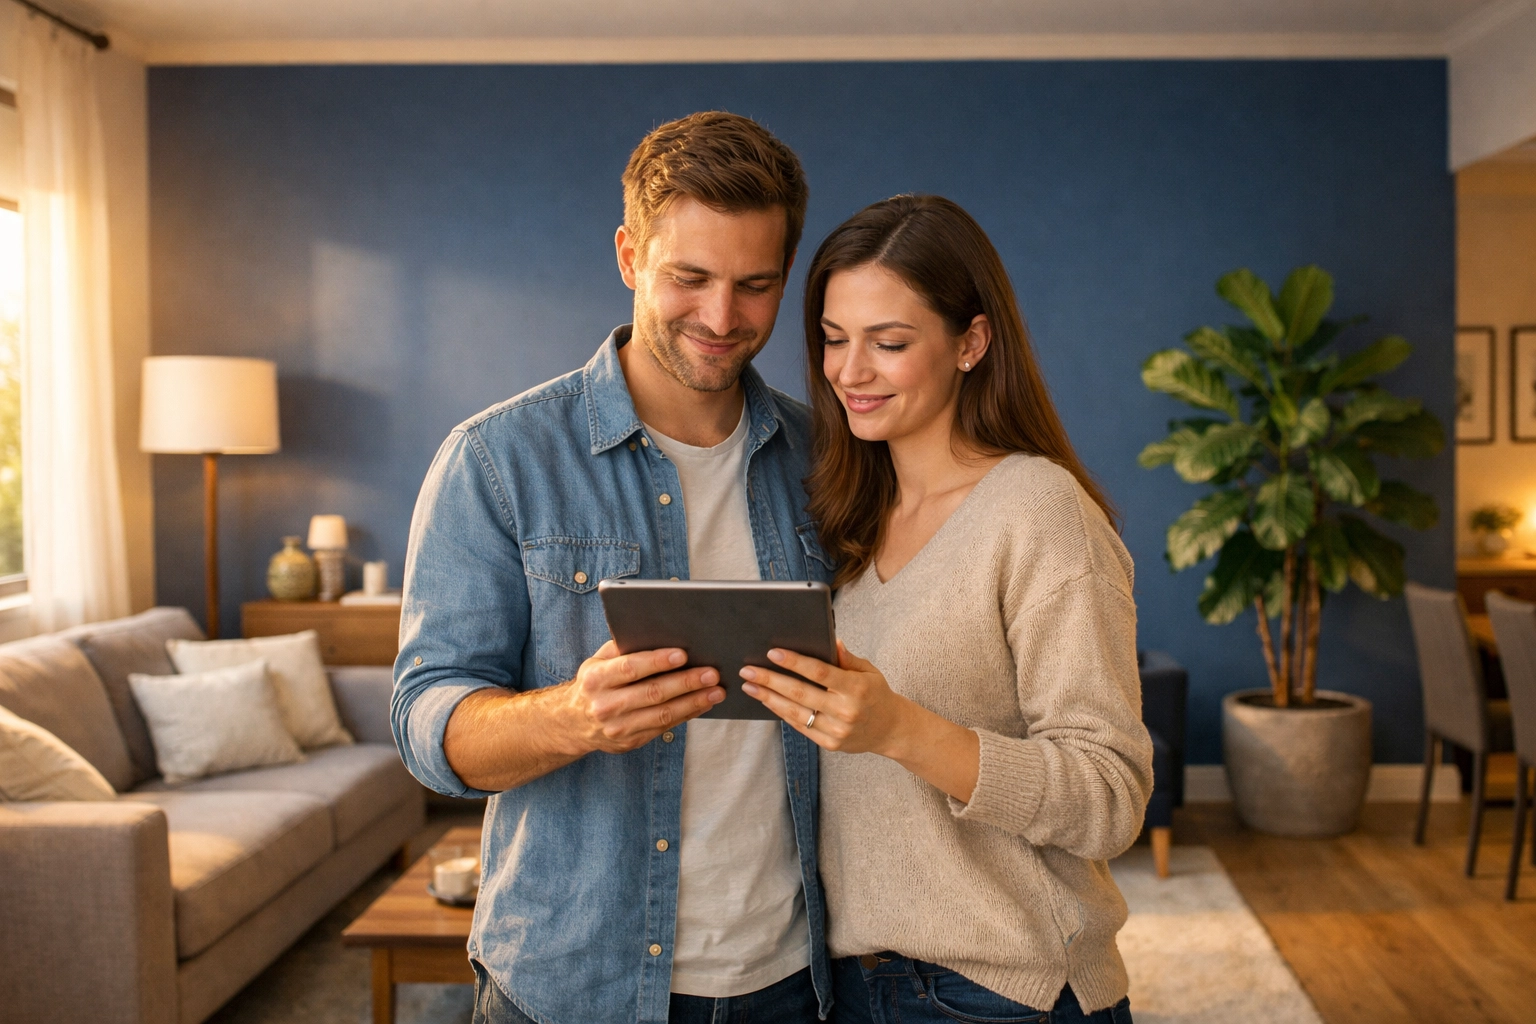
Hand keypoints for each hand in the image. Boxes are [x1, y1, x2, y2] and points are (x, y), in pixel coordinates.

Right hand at [560, 640, 723, 753]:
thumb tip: (657, 633)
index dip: (656, 661)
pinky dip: (687, 714)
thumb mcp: (597, 662)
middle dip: (685, 682)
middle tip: (711, 673)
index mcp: (595, 679)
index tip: (682, 654)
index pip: (629, 668)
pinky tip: (703, 703)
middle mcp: (605, 705)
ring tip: (716, 691)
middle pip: (651, 693)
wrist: (573, 723)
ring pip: (662, 715)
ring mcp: (618, 727)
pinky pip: (664, 727)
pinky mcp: (630, 742)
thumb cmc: (594, 683)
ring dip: (693, 702)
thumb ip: (622, 648)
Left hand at [739, 640, 911, 754]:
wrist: (891, 729)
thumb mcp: (869, 671)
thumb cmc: (876, 694)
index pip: (820, 673)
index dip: (795, 662)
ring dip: (769, 698)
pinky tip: (768, 701)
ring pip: (796, 712)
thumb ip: (847, 658)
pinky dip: (782, 713)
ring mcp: (837, 730)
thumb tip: (832, 641)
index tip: (773, 652)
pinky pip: (801, 727)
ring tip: (750, 686)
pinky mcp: (831, 744)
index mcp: (857, 688)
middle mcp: (846, 711)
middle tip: (748, 670)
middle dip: (770, 680)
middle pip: (801, 693)